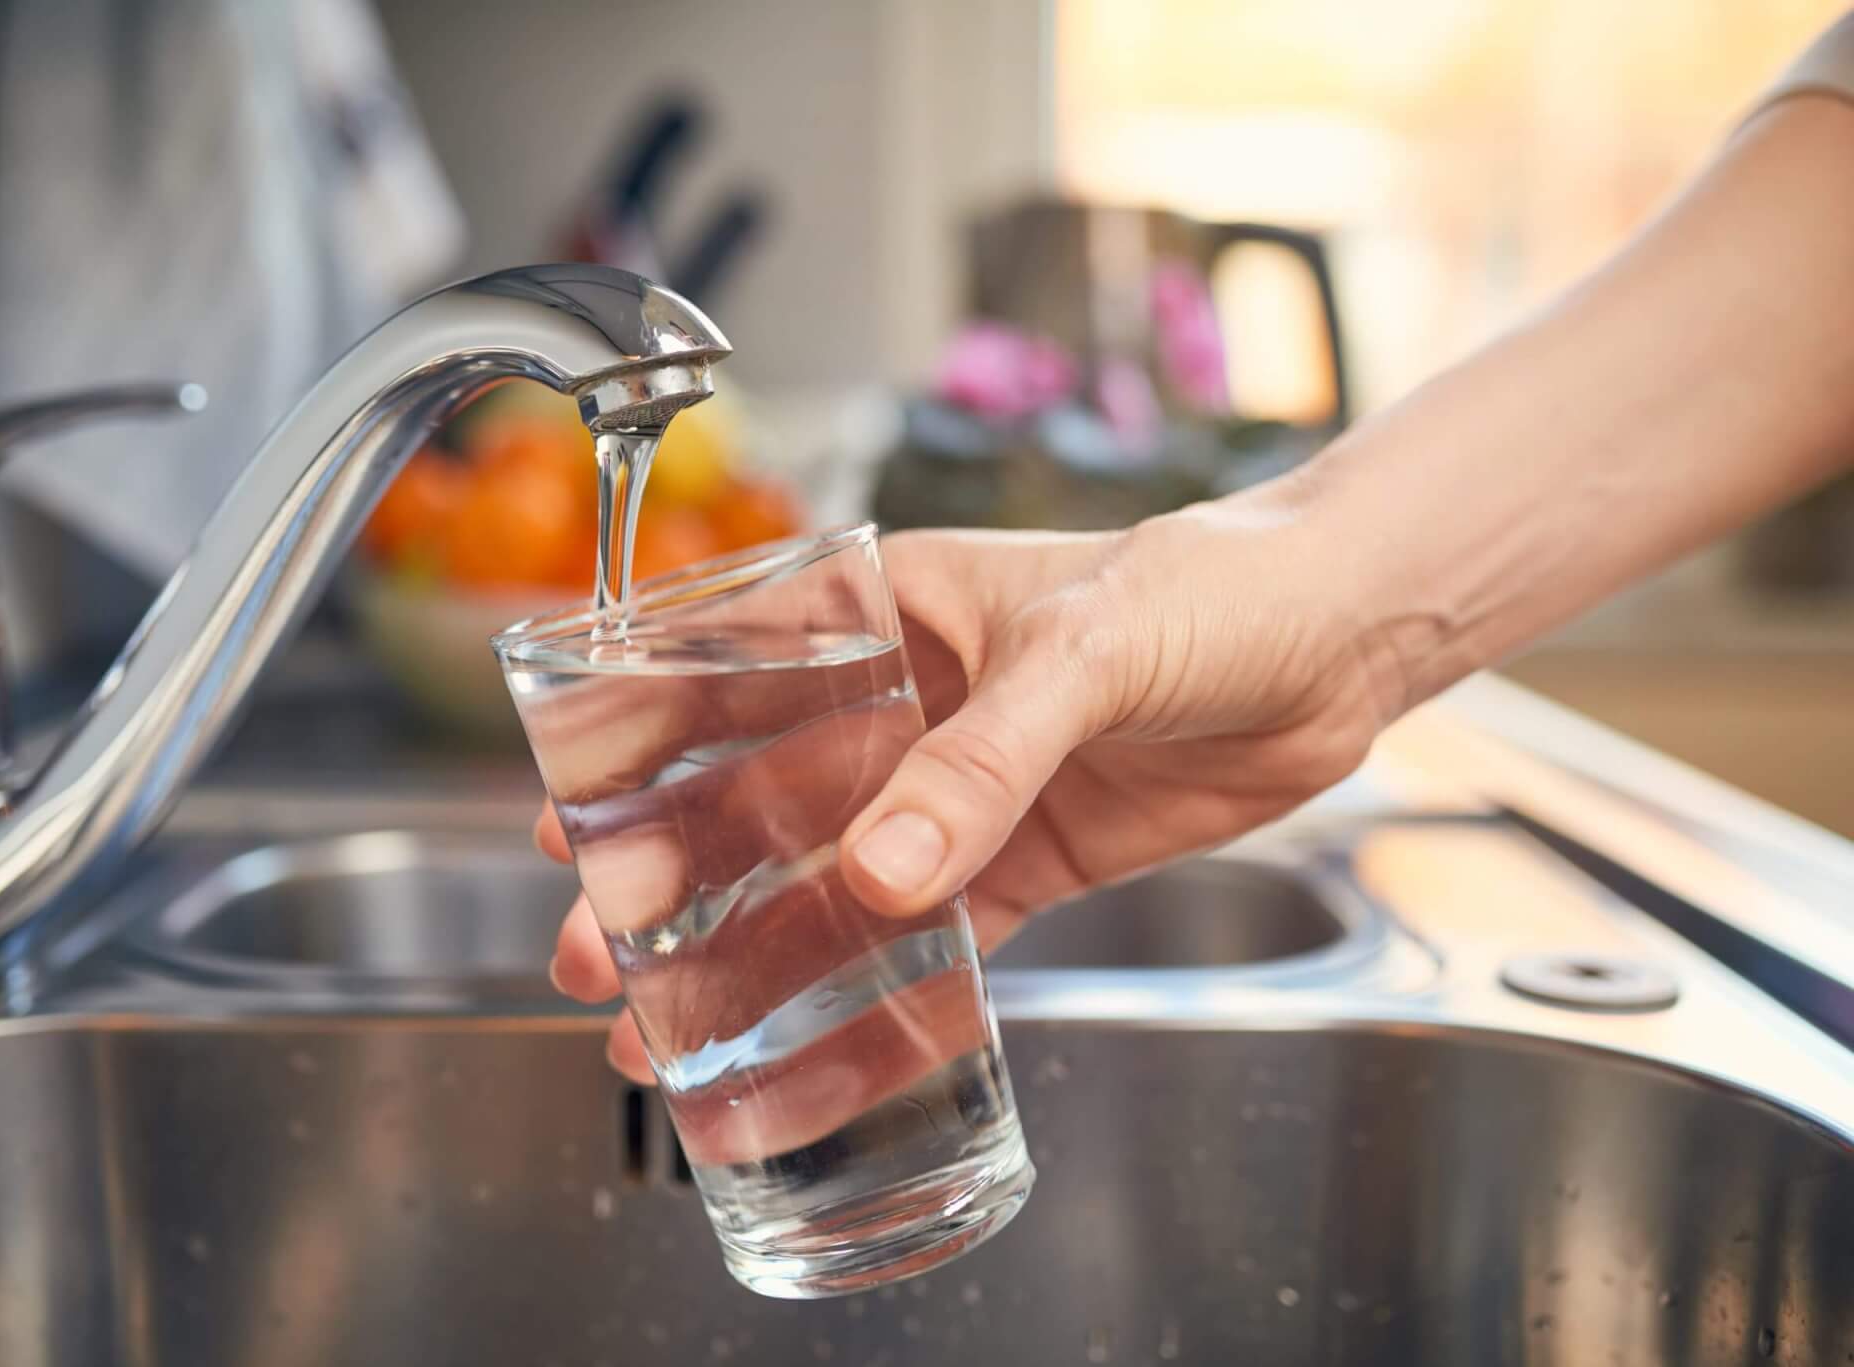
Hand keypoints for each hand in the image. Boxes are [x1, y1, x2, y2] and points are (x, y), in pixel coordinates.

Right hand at [539, 501, 1395, 1079]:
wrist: (1340, 641)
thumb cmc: (1211, 587)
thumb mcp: (1084, 652)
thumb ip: (983, 758)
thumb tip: (881, 871)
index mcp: (889, 611)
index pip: (733, 671)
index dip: (642, 743)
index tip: (571, 813)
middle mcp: (907, 701)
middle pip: (761, 794)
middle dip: (674, 874)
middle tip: (600, 951)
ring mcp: (961, 785)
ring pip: (833, 875)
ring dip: (756, 944)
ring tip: (676, 1019)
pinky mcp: (1024, 856)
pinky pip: (935, 932)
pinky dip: (877, 983)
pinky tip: (816, 1033)